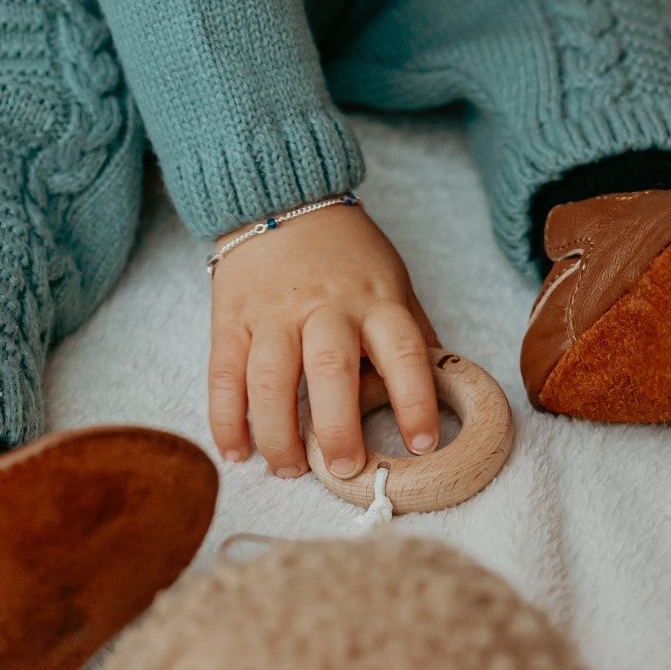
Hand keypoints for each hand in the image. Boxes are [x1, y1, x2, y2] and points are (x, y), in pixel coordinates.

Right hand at [207, 198, 440, 481]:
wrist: (280, 200)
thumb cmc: (346, 253)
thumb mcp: (392, 281)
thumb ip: (411, 332)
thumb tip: (446, 385)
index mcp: (374, 299)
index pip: (402, 350)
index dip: (414, 399)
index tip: (422, 443)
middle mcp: (325, 307)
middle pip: (331, 370)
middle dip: (337, 428)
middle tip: (345, 469)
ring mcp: (273, 313)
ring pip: (269, 380)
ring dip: (278, 434)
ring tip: (289, 469)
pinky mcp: (230, 319)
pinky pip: (224, 376)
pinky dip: (227, 420)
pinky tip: (238, 452)